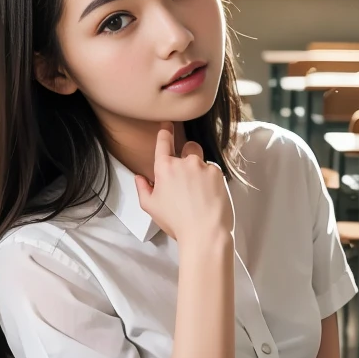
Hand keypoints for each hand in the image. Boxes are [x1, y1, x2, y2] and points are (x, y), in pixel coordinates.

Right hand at [136, 123, 233, 243]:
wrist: (205, 232)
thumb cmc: (177, 222)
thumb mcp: (151, 207)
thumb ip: (143, 188)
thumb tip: (140, 178)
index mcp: (165, 168)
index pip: (164, 142)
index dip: (165, 132)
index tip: (167, 125)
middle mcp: (184, 162)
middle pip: (189, 147)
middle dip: (188, 155)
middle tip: (188, 175)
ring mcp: (203, 166)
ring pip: (203, 160)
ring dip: (200, 170)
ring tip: (200, 192)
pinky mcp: (218, 173)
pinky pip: (214, 171)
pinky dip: (212, 180)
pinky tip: (209, 196)